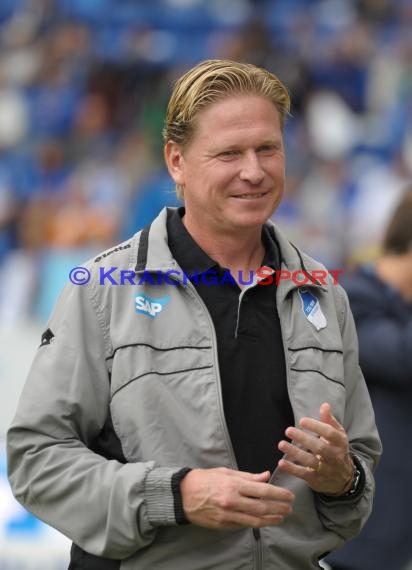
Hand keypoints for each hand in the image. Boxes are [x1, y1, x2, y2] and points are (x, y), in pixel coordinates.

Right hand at [180, 467, 294, 528]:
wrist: (182, 494)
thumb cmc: (204, 479)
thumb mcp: (226, 472)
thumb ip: (247, 476)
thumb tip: (266, 476)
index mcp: (233, 485)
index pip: (262, 490)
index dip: (278, 494)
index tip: (289, 495)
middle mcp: (232, 501)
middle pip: (262, 507)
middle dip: (279, 508)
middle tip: (290, 508)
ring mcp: (228, 515)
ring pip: (255, 520)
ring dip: (271, 519)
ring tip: (281, 517)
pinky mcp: (223, 525)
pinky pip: (244, 525)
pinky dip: (256, 523)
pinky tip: (265, 521)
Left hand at [277, 402, 353, 495]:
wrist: (344, 479)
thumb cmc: (337, 450)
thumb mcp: (337, 436)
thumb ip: (329, 421)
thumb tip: (324, 405)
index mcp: (340, 443)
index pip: (329, 433)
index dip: (316, 426)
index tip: (302, 421)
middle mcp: (335, 457)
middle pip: (319, 447)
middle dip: (304, 439)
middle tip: (288, 430)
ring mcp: (326, 469)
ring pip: (310, 461)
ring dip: (295, 453)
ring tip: (281, 444)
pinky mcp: (316, 479)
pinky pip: (303, 474)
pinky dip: (292, 469)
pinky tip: (281, 463)